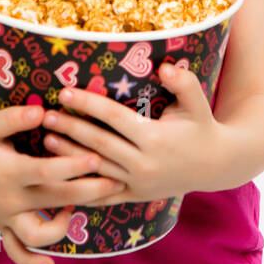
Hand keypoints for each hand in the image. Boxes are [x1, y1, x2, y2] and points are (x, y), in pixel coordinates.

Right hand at [0, 104, 125, 263]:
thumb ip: (14, 118)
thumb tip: (42, 112)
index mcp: (9, 171)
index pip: (47, 172)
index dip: (73, 166)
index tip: (96, 158)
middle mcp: (10, 198)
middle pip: (55, 200)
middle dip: (89, 192)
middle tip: (115, 182)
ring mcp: (6, 217)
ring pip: (37, 234)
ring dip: (62, 227)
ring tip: (76, 211)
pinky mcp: (1, 227)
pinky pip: (16, 251)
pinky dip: (32, 261)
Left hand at [39, 62, 221, 205]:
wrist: (216, 165)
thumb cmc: (202, 127)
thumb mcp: (198, 103)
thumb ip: (184, 83)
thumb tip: (165, 67)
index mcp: (155, 138)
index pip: (114, 118)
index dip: (88, 104)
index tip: (65, 92)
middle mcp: (144, 163)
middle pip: (99, 143)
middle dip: (71, 127)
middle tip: (46, 115)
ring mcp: (138, 183)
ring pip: (96, 168)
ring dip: (69, 155)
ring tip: (46, 139)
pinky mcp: (135, 196)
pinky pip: (103, 194)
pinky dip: (81, 187)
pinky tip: (61, 177)